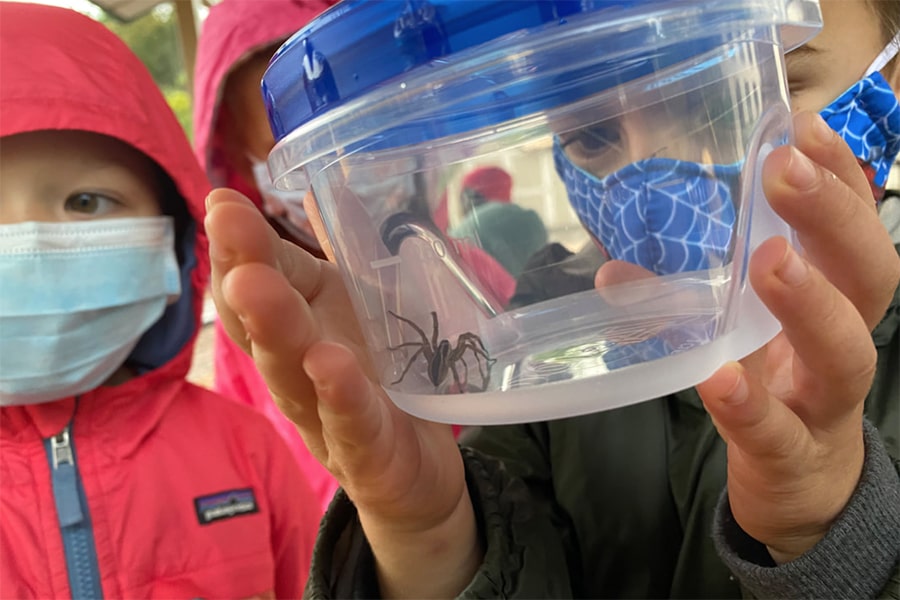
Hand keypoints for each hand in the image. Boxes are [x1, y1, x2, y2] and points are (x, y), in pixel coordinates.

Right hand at [204, 189, 480, 597]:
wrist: (418, 467)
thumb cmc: (378, 378)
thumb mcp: (358, 310)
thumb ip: (334, 256)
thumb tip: (310, 188)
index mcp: (299, 329)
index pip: (256, 286)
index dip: (237, 247)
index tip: (221, 202)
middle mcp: (298, 373)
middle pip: (263, 328)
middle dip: (243, 276)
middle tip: (225, 227)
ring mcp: (327, 418)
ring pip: (292, 376)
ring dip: (275, 330)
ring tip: (256, 286)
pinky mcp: (367, 456)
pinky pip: (352, 426)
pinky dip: (340, 396)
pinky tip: (328, 364)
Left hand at [695, 111, 899, 562]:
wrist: (800, 486)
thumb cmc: (772, 389)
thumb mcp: (737, 335)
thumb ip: (684, 301)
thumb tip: (611, 272)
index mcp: (833, 301)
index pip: (852, 230)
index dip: (841, 180)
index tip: (804, 126)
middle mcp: (842, 342)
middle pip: (867, 276)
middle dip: (834, 217)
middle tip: (787, 169)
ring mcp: (822, 404)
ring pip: (843, 353)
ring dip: (809, 303)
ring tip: (769, 259)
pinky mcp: (791, 456)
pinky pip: (777, 432)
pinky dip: (748, 405)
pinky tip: (717, 377)